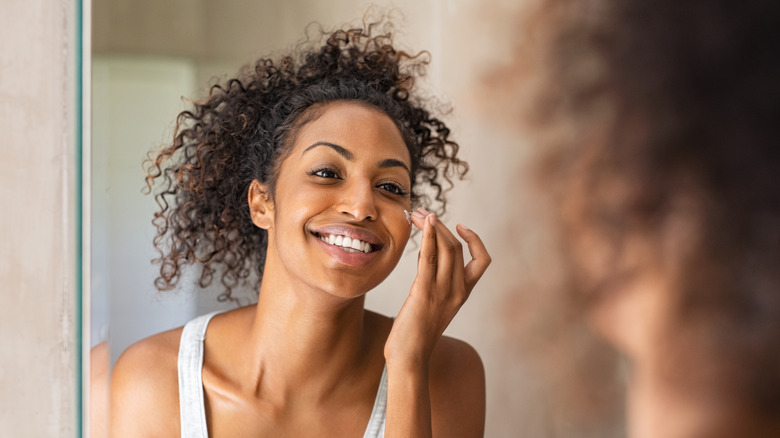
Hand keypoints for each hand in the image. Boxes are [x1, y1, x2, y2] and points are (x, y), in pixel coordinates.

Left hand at [384, 208, 490, 371]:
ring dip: (432, 226)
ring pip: (446, 248)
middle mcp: (458, 290)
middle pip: (457, 247)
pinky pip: (429, 258)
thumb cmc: (416, 335)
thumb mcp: (433, 305)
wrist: (409, 357)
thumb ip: (435, 284)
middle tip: (423, 212)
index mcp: (463, 294)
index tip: (459, 226)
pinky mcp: (424, 292)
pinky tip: (422, 224)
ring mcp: (443, 291)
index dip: (475, 239)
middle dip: (441, 225)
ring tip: (417, 213)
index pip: (482, 260)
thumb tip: (426, 260)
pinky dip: (427, 236)